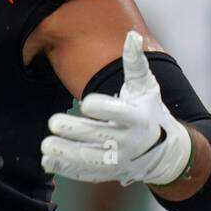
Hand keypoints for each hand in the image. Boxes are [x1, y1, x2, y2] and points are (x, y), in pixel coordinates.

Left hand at [42, 30, 191, 186]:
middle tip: (53, 122)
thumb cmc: (149, 111)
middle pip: (99, 138)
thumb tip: (130, 36)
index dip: (103, 109)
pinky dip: (65, 169)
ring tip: (46, 144)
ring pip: (90, 160)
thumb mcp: (145, 88)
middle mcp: (129, 143)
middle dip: (75, 130)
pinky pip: (84, 174)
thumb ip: (135, 64)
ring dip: (66, 154)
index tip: (85, 103)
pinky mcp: (107, 174)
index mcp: (138, 119)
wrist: (164, 151)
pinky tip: (47, 161)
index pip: (120, 114)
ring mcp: (118, 162)